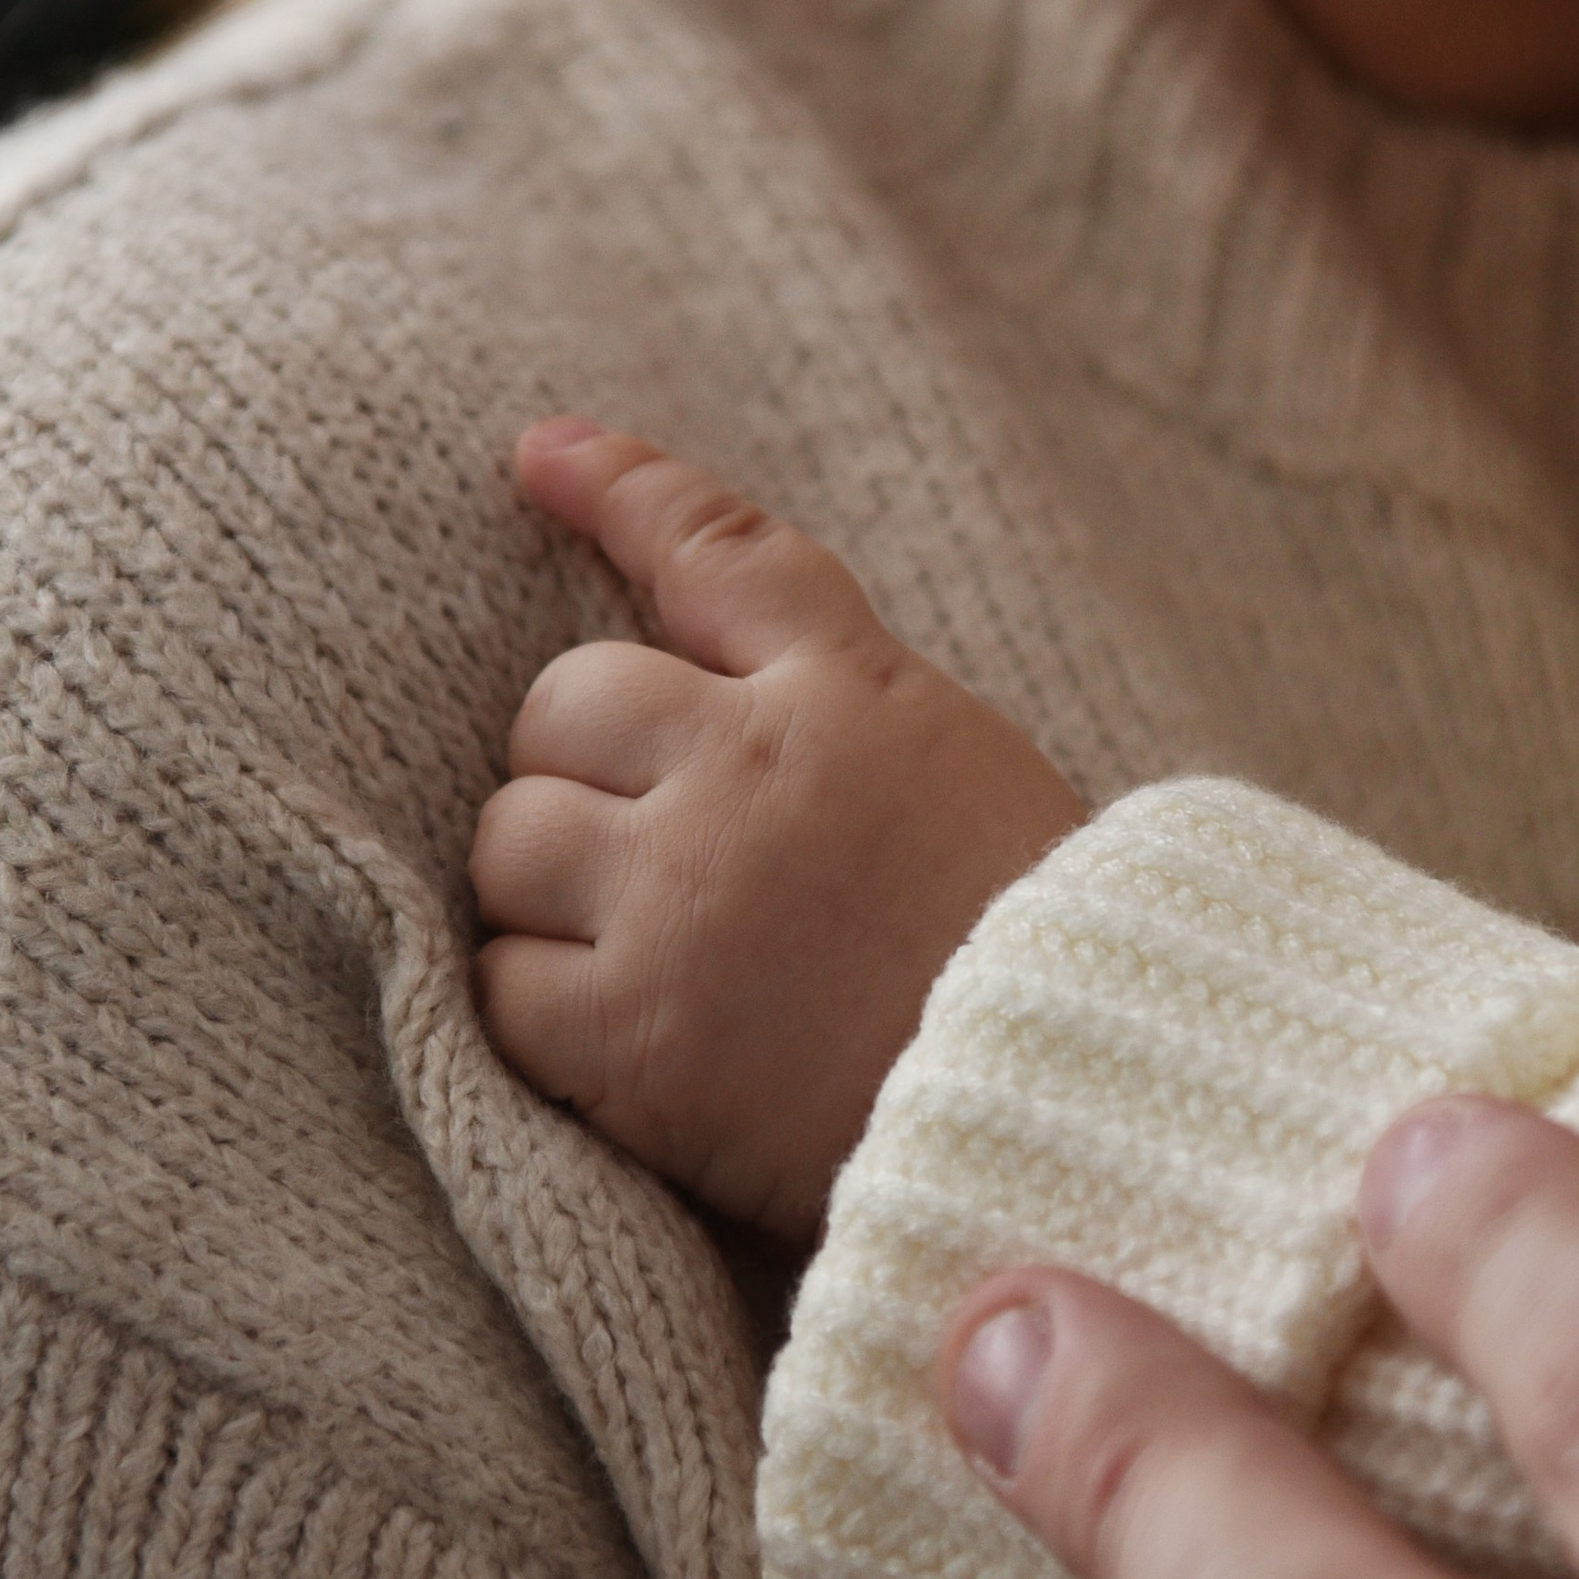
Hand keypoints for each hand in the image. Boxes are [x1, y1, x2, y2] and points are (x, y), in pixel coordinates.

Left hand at [471, 421, 1081, 1249]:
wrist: (1074, 1121)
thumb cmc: (1038, 962)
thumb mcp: (966, 770)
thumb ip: (840, 696)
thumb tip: (711, 654)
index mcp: (849, 695)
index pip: (717, 551)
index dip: (620, 490)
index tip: (541, 458)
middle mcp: (746, 773)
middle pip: (561, 708)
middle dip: (580, 775)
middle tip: (650, 857)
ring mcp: (678, 901)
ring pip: (510, 842)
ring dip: (548, 894)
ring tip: (643, 952)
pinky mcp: (631, 1034)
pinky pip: (503, 985)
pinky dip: (543, 1011)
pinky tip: (625, 1040)